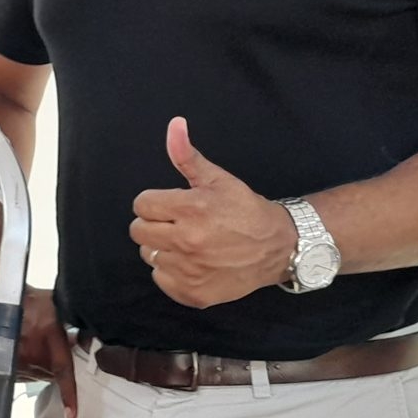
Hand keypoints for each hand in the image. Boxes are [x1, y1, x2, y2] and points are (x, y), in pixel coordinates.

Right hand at [13, 286, 78, 417]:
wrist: (1, 301)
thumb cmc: (32, 302)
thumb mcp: (58, 308)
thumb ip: (73, 326)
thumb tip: (85, 342)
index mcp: (50, 341)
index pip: (62, 372)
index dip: (68, 395)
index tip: (71, 416)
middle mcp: (33, 356)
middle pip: (51, 374)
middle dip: (54, 367)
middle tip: (52, 350)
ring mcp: (18, 363)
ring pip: (37, 376)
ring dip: (41, 368)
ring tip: (37, 347)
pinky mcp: (6, 366)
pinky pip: (22, 374)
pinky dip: (28, 368)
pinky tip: (27, 353)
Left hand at [130, 118, 297, 307]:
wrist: (279, 248)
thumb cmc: (245, 211)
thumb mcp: (218, 180)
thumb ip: (188, 156)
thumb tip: (174, 125)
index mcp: (190, 209)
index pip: (142, 204)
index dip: (156, 202)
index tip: (173, 205)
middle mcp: (186, 241)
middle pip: (138, 231)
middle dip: (155, 223)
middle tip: (178, 223)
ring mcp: (188, 270)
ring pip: (149, 254)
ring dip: (163, 247)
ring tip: (189, 242)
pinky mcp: (192, 292)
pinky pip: (161, 278)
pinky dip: (172, 272)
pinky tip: (193, 262)